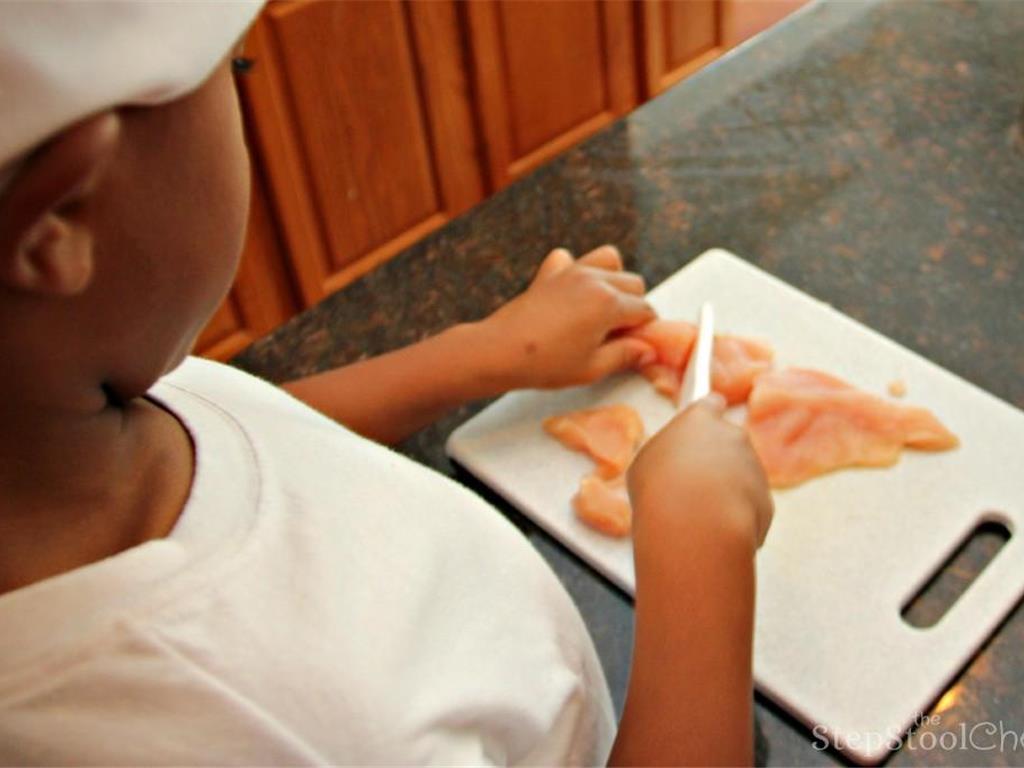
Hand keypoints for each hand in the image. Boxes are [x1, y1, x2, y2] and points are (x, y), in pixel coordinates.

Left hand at [478, 245, 656, 389]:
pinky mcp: (549, 273)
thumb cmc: (545, 364)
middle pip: (633, 283)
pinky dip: (576, 269)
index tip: (637, 344)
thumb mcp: (592, 369)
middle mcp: (594, 280)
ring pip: (609, 260)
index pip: (645, 310)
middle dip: (633, 305)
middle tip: (617, 333)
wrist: (499, 351)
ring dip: (612, 280)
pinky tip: (571, 293)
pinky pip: (571, 258)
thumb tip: (648, 351)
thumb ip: (626, 356)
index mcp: (608, 303)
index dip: (645, 330)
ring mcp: (571, 271)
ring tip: (601, 308)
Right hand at [628, 395, 773, 548]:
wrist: (692, 528)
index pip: (711, 404)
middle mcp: (734, 437)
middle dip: (715, 461)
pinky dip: (734, 517)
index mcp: (701, 419)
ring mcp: (754, 468)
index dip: (706, 419)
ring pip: (739, 477)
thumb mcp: (646, 463)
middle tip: (690, 484)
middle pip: (727, 444)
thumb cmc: (658, 490)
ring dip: (724, 491)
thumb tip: (674, 466)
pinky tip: (712, 528)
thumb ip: (667, 454)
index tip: (700, 428)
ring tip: (696, 514)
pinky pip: (748, 507)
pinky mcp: (766, 501)